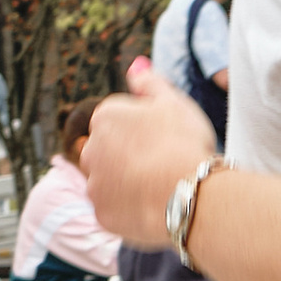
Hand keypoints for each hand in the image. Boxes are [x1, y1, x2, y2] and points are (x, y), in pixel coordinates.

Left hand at [84, 61, 219, 242]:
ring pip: (111, 181)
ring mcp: (94, 183)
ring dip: (129, 183)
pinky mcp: (101, 214)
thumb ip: (150, 83)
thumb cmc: (184, 145)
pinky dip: (131, 208)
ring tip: (160, 187)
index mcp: (106, 116)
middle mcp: (91, 148)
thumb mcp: (173, 103)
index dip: (146, 130)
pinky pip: (116, 209)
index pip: (120, 121)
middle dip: (130, 156)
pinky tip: (154, 205)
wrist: (190, 197)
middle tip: (164, 164)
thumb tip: (135, 67)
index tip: (166, 139)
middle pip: (110, 151)